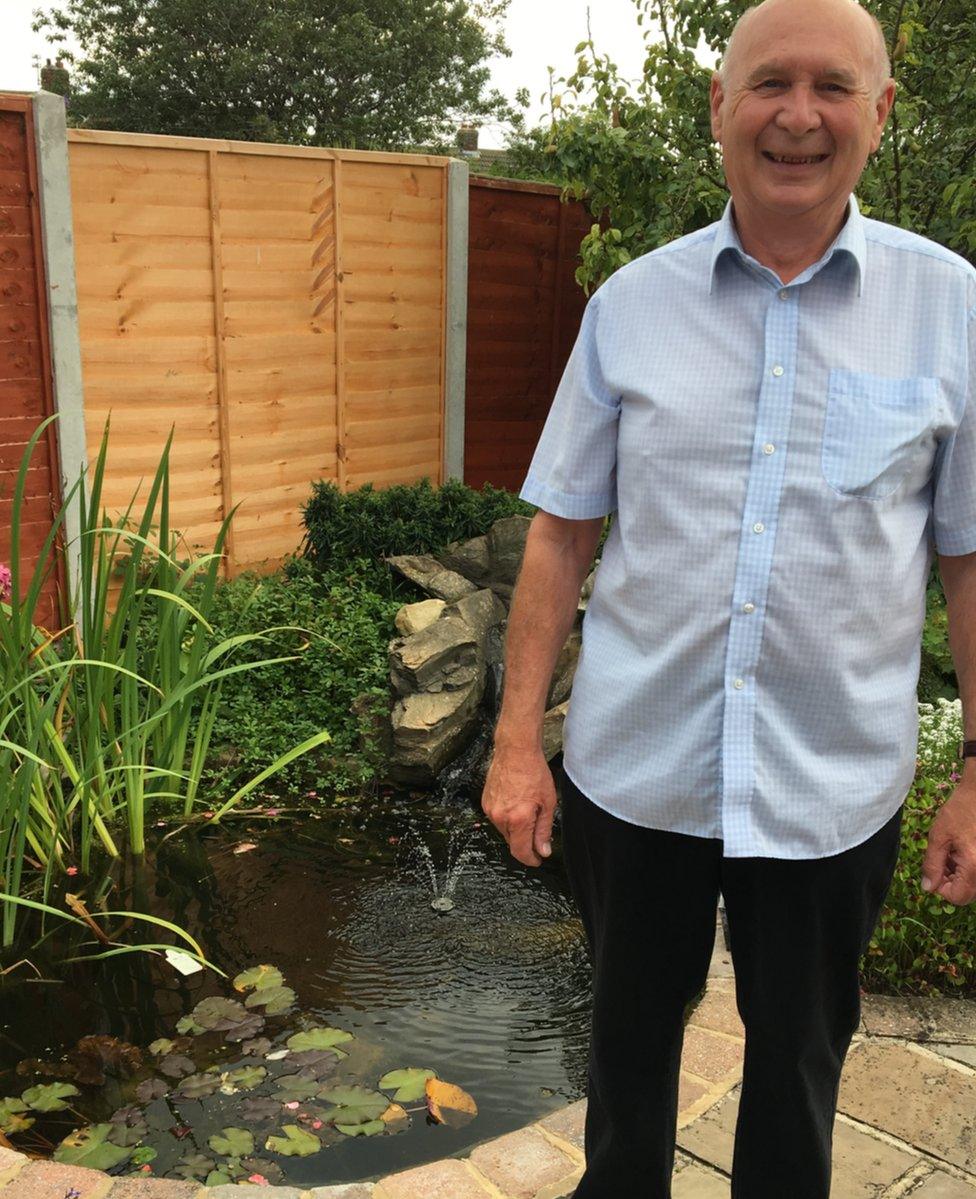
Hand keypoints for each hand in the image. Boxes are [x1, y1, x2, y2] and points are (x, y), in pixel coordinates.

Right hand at [481, 745, 556, 867]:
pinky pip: (497, 818)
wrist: (515, 750)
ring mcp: (490, 810)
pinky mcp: (485, 802)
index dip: (530, 860)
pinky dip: (507, 817)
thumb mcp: (548, 802)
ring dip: (516, 829)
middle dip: (525, 842)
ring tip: (527, 811)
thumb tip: (543, 850)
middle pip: (512, 842)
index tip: (537, 859)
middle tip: (538, 833)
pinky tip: (516, 804)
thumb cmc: (534, 772)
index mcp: (518, 819)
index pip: (521, 852)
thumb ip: (544, 830)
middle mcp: (501, 817)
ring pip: (504, 831)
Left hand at [920, 780, 975, 904]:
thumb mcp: (939, 836)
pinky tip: (963, 849)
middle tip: (943, 859)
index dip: (941, 888)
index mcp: (974, 867)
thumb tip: (928, 887)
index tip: (934, 871)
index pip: (957, 897)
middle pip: (968, 893)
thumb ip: (932, 864)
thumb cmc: (960, 810)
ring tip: (953, 851)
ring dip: (961, 874)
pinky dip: (969, 867)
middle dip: (952, 881)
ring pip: (974, 883)